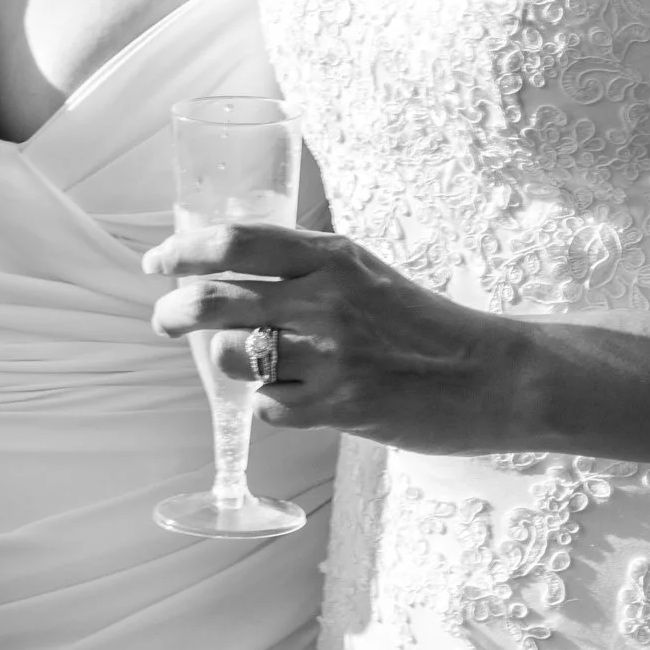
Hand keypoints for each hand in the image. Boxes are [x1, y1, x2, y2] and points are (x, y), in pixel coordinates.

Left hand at [144, 221, 513, 455]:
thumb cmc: (425, 324)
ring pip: (233, 358)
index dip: (184, 251)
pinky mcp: (339, 408)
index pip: (237, 241)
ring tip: (247, 365)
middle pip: (215, 299)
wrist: (492, 375)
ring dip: (227, 364)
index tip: (157, 263)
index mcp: (333, 257)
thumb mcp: (367, 273)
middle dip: (173, 312)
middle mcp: (325, 299)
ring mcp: (330, 356)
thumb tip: (234, 270)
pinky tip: (295, 398)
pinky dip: (270, 405)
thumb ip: (308, 268)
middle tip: (164, 320)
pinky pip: (269, 408)